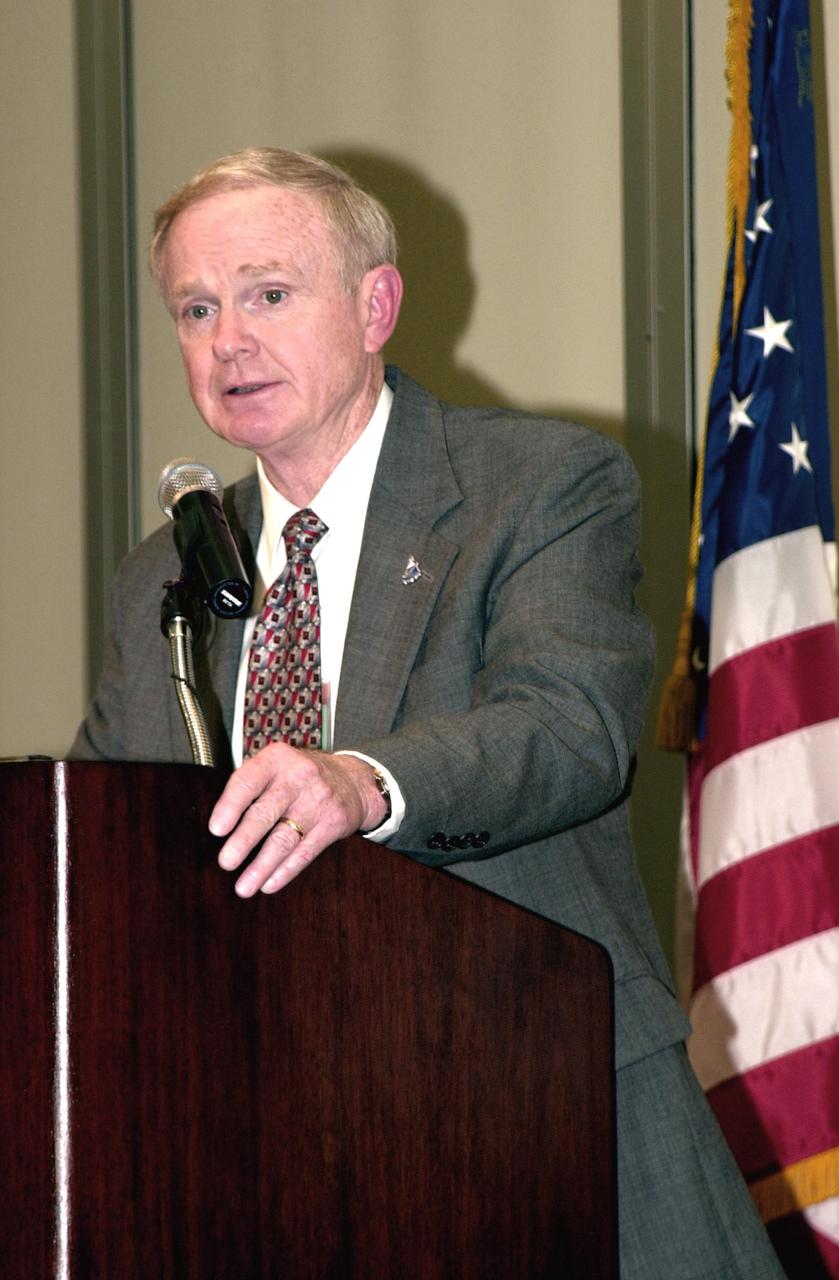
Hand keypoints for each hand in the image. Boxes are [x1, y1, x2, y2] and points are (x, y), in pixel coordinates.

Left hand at [208, 745, 387, 896]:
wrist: (353, 780)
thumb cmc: (301, 776)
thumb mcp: (278, 765)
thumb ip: (251, 786)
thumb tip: (217, 826)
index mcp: (277, 759)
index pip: (248, 781)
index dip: (230, 806)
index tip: (216, 829)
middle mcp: (298, 777)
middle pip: (266, 813)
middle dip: (243, 841)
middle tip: (226, 862)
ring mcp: (318, 801)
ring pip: (285, 838)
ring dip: (262, 866)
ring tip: (244, 886)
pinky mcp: (333, 824)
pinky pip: (305, 852)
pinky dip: (285, 871)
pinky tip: (269, 883)